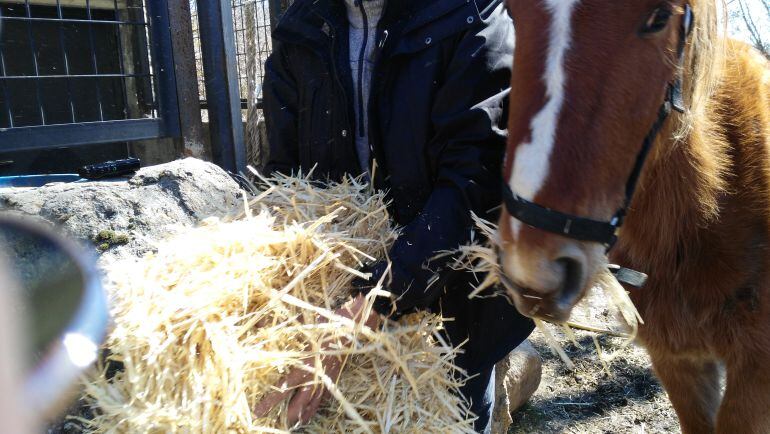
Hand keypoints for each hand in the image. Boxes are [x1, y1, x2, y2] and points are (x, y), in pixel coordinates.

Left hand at [253, 294, 380, 426]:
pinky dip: (317, 405)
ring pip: (313, 403)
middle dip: (289, 415)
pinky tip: (313, 409)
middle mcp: (314, 378)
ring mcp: (326, 380)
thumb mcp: (301, 329)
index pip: (283, 389)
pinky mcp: (334, 378)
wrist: (350, 328)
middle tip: (281, 423)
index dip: (270, 402)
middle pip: (299, 403)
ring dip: (304, 414)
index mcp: (303, 367)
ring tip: (297, 423)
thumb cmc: (325, 326)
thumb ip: (281, 333)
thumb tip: (259, 332)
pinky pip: (324, 397)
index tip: (258, 412)